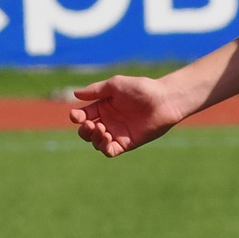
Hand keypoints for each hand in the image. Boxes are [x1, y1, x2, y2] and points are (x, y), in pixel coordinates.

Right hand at [68, 74, 192, 157]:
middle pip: (87, 131)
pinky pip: (109, 151)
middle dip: (84, 130)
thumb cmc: (141, 89)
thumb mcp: (115, 85)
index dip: (77, 117)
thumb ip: (95, 91)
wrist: (163, 100)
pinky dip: (104, 147)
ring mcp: (117, 133)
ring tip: (102, 129)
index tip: (76, 116)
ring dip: (94, 138)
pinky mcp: (126, 144)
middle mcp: (109, 121)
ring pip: (96, 142)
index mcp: (104, 106)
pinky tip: (108, 137)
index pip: (84, 115)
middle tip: (91, 124)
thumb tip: (75, 94)